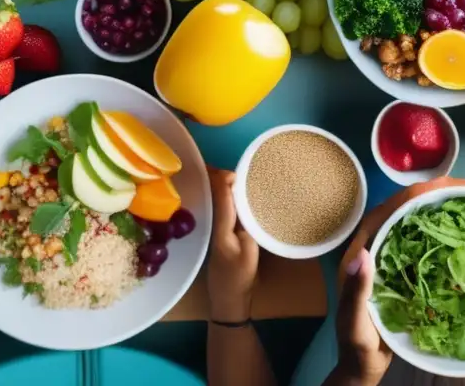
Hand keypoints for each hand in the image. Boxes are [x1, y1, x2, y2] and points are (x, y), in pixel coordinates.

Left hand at [207, 168, 258, 321]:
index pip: (221, 199)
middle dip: (218, 178)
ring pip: (218, 202)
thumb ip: (248, 233)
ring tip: (230, 171)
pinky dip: (226, 197)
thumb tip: (246, 210)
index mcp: (222, 230)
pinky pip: (223, 209)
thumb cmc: (240, 279)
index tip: (234, 169)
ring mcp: (219, 231)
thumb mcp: (249, 256)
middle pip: (215, 196)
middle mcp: (216, 227)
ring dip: (221, 186)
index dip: (224, 181)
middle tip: (228, 163)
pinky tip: (234, 192)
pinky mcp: (224, 234)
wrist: (229, 301)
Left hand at [332, 176, 464, 385]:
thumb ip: (357, 292)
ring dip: (459, 201)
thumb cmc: (357, 346)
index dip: (438, 189)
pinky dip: (457, 224)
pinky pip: (434, 232)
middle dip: (456, 189)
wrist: (362, 363)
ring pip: (429, 212)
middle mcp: (382, 236)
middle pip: (421, 200)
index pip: (404, 202)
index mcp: (368, 241)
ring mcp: (397, 246)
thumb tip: (363, 255)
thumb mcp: (355, 324)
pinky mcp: (410, 260)